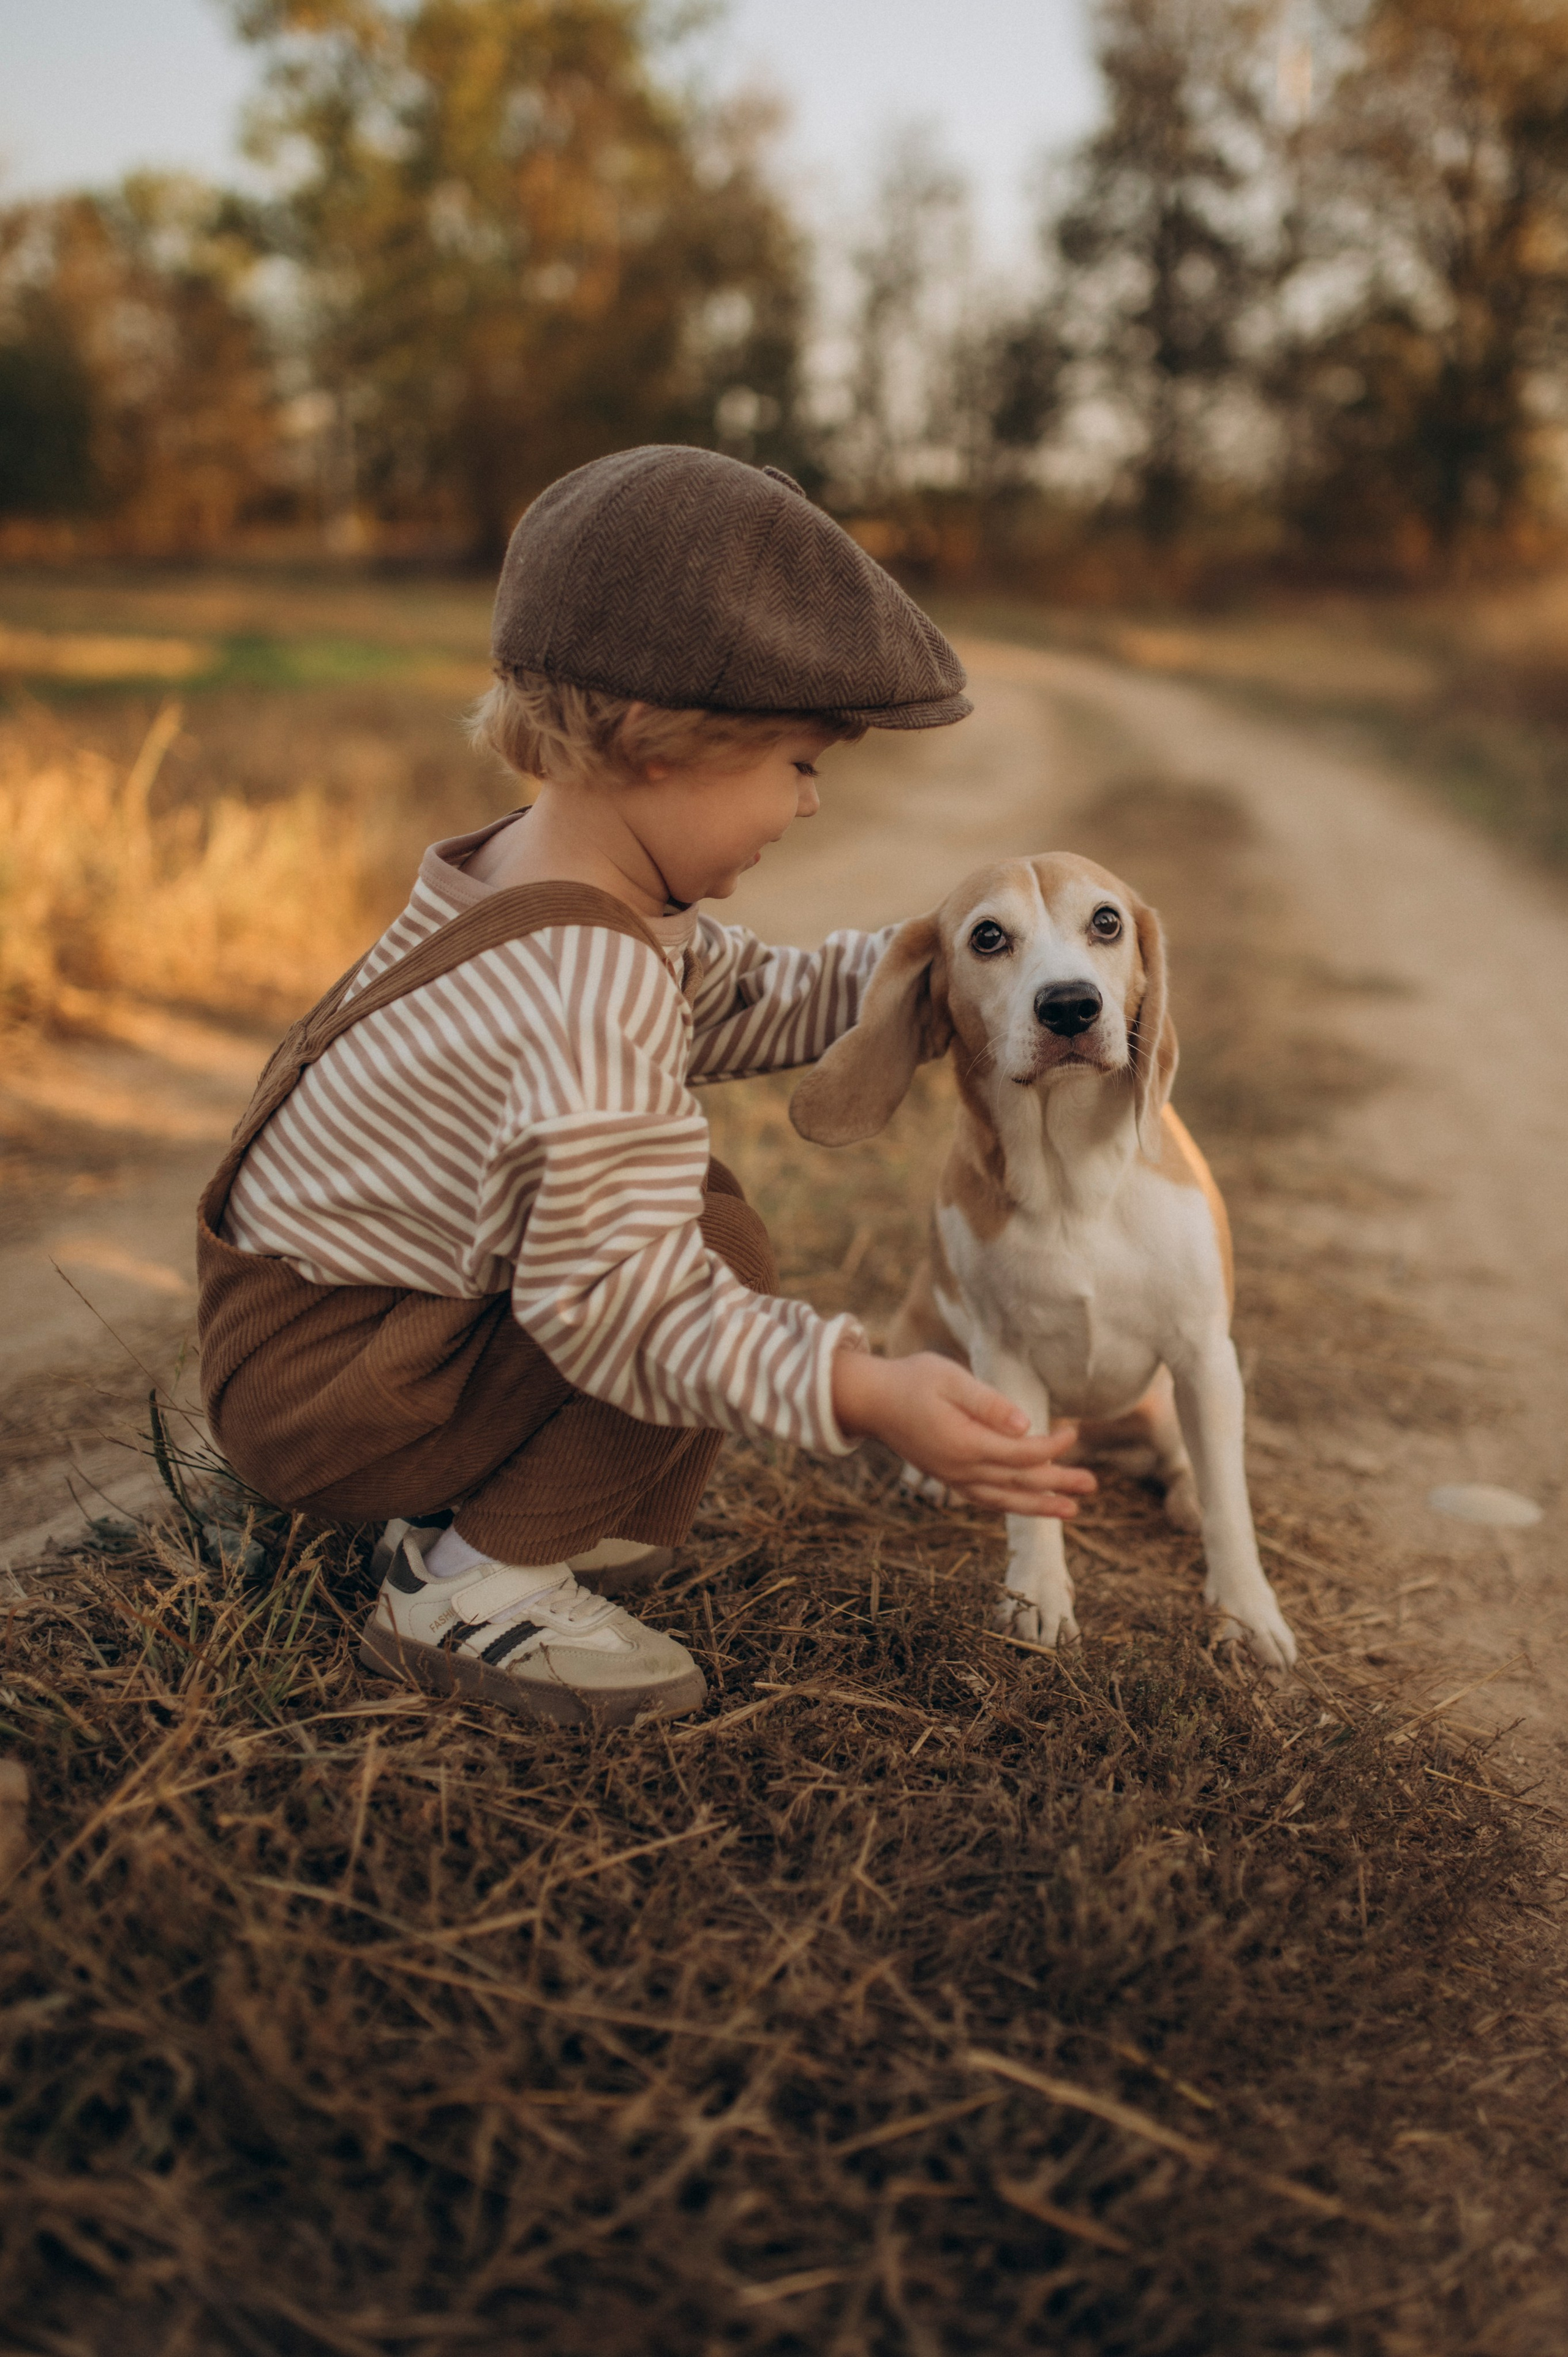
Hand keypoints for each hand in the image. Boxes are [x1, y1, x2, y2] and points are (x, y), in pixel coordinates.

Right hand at [831, 1351, 1095, 1517]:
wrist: (870, 1400)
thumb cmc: (912, 1380)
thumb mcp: (950, 1379)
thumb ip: (988, 1403)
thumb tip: (1024, 1425)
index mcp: (965, 1444)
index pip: (1022, 1454)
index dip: (1052, 1446)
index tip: (1072, 1430)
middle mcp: (961, 1470)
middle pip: (1019, 1482)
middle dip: (1058, 1484)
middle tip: (1092, 1485)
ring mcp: (952, 1477)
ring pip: (1004, 1499)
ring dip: (1039, 1505)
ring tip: (1071, 1510)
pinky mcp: (947, 1477)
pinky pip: (985, 1498)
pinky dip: (1010, 1504)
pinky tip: (1026, 1503)